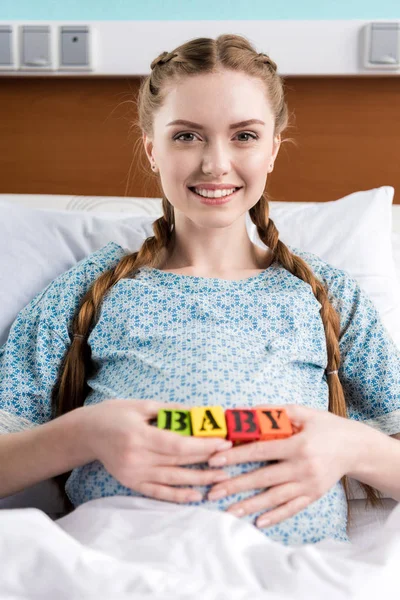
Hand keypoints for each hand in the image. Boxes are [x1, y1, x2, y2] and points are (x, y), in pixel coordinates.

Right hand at [82, 398, 232, 503]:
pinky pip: (159, 492)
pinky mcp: (132, 483)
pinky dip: (178, 496)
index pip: (178, 445)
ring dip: (199, 480)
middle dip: (207, 460)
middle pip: (178, 462)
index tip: (224, 443)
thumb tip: (200, 413)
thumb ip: (171, 411)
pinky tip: (196, 495)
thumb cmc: (114, 414)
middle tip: (231, 459)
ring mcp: (134, 474)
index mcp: (139, 435)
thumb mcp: (141, 406)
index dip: (203, 446)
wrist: (87, 434)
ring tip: (222, 478)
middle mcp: (137, 458)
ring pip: (173, 479)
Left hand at [206, 404, 365, 527]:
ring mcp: (309, 484)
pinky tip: (258, 522)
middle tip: (211, 491)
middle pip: (263, 478)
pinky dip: (275, 516)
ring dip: (249, 505)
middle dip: (235, 485)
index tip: (214, 461)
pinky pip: (292, 508)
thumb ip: (275, 411)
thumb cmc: (325, 426)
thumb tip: (246, 411)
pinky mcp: (314, 495)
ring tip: (228, 511)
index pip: (260, 451)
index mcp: (297, 444)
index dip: (235, 455)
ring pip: (274, 497)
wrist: (355, 447)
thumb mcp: (303, 412)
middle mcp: (303, 467)